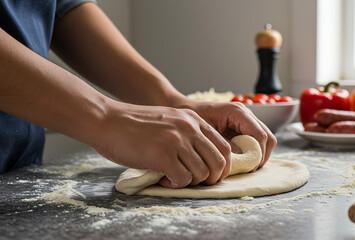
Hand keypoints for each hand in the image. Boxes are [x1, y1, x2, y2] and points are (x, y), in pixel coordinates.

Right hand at [94, 101, 231, 187]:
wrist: (107, 120)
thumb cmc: (135, 125)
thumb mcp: (170, 121)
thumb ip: (188, 135)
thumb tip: (203, 161)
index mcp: (194, 120)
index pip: (224, 147)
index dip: (221, 166)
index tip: (210, 174)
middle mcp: (190, 129)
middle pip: (218, 162)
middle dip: (211, 178)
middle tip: (195, 181)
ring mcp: (177, 141)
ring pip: (202, 174)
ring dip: (190, 181)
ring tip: (173, 176)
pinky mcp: (163, 155)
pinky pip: (183, 180)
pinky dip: (175, 184)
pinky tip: (163, 177)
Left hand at [180, 100, 276, 169]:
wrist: (183, 110)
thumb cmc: (191, 120)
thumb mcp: (205, 134)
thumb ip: (223, 145)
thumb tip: (241, 158)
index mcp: (237, 112)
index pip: (260, 136)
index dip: (258, 154)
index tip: (248, 168)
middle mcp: (246, 114)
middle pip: (268, 138)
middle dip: (261, 156)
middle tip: (248, 169)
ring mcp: (247, 120)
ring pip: (266, 140)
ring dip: (258, 155)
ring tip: (244, 166)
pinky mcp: (244, 127)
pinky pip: (257, 141)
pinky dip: (253, 152)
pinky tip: (240, 160)